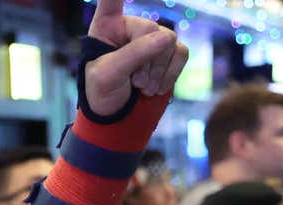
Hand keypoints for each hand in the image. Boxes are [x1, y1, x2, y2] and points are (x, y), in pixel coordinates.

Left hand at [82, 0, 185, 115]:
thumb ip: (134, 55)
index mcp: (106, 25)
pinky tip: (155, 87)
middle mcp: (131, 25)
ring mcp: (152, 37)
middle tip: (133, 82)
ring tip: (141, 87)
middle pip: (153, 32)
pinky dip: (170, 75)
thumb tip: (168, 38)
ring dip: (158, 72)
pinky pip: (181, 54)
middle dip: (146, 62)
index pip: (111, 0)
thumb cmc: (101, 92)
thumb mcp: (108, 75)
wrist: (115, 115)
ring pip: (170, 44)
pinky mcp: (169, 52)